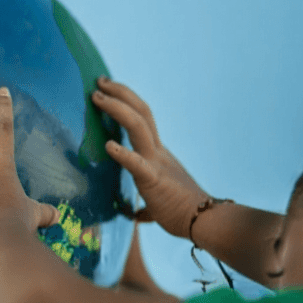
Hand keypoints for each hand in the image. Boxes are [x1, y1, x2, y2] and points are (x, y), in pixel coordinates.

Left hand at [91, 77, 209, 238]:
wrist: (206, 222)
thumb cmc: (182, 213)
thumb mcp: (158, 200)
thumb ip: (145, 202)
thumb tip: (135, 214)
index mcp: (158, 154)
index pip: (142, 118)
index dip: (125, 101)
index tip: (107, 89)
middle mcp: (158, 152)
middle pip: (140, 113)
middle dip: (120, 93)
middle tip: (99, 81)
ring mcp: (157, 164)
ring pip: (138, 128)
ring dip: (116, 109)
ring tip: (97, 96)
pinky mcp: (155, 181)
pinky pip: (138, 165)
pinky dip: (123, 154)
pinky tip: (109, 146)